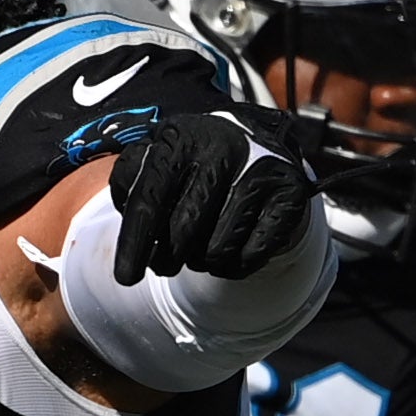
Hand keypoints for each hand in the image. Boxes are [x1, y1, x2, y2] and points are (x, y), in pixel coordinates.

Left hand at [110, 110, 317, 283]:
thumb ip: (130, 182)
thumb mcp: (156, 159)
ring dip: (201, 263)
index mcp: (180, 137)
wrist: (256, 141)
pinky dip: (234, 266)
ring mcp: (261, 170)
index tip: (126, 278)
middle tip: (164, 263)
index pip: (150, 199)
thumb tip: (128, 211)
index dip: (135, 243)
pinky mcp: (290, 193)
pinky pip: (251, 255)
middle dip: (167, 259)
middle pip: (183, 231)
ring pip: (217, 250)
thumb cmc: (192, 163)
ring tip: (199, 249)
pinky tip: (229, 250)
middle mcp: (222, 147)